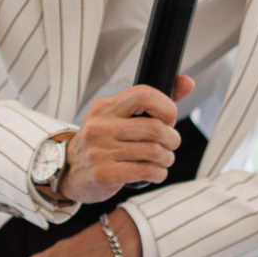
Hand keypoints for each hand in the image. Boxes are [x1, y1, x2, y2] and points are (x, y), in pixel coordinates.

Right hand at [60, 77, 194, 203]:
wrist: (69, 170)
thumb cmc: (102, 142)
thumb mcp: (118, 117)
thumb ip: (153, 101)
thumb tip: (188, 82)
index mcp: (105, 107)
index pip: (144, 95)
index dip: (167, 107)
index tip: (169, 119)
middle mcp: (100, 126)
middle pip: (156, 128)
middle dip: (172, 139)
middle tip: (171, 145)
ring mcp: (100, 151)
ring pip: (155, 152)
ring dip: (167, 159)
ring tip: (163, 160)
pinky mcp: (104, 174)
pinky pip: (146, 171)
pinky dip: (159, 173)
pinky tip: (155, 173)